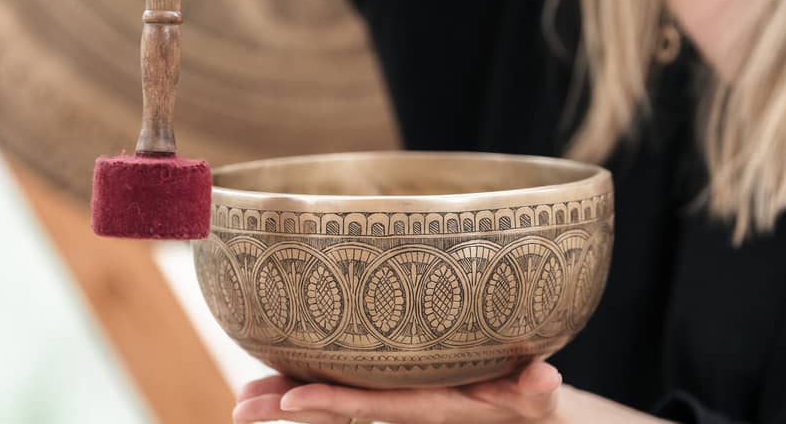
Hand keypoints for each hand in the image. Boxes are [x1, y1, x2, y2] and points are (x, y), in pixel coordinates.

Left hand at [233, 361, 563, 423]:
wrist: (527, 413)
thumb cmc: (533, 404)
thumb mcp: (539, 400)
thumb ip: (539, 390)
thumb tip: (546, 380)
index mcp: (431, 406)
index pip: (374, 405)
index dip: (331, 403)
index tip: (287, 402)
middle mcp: (406, 406)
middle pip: (340, 408)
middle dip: (289, 406)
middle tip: (240, 404)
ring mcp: (400, 399)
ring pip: (339, 399)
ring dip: (290, 397)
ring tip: (245, 396)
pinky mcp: (401, 387)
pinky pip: (353, 387)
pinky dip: (319, 383)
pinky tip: (287, 372)